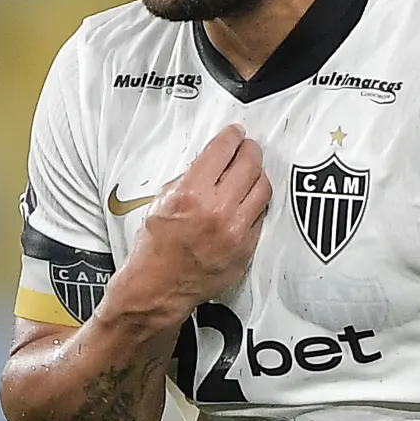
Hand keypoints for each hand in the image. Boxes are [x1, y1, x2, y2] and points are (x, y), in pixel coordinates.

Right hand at [130, 124, 268, 313]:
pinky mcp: (247, 248)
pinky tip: (245, 202)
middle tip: (246, 149)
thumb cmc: (156, 246)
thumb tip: (215, 159)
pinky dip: (255, 204)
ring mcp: (236, 231)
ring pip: (263, 188)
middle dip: (249, 150)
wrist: (159, 287)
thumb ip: (190, 176)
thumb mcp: (163, 200)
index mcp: (191, 194)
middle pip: (250, 164)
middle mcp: (217, 211)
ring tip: (249, 174)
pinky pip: (261, 215)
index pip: (224, 150)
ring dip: (257, 175)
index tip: (235, 134)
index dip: (232, 136)